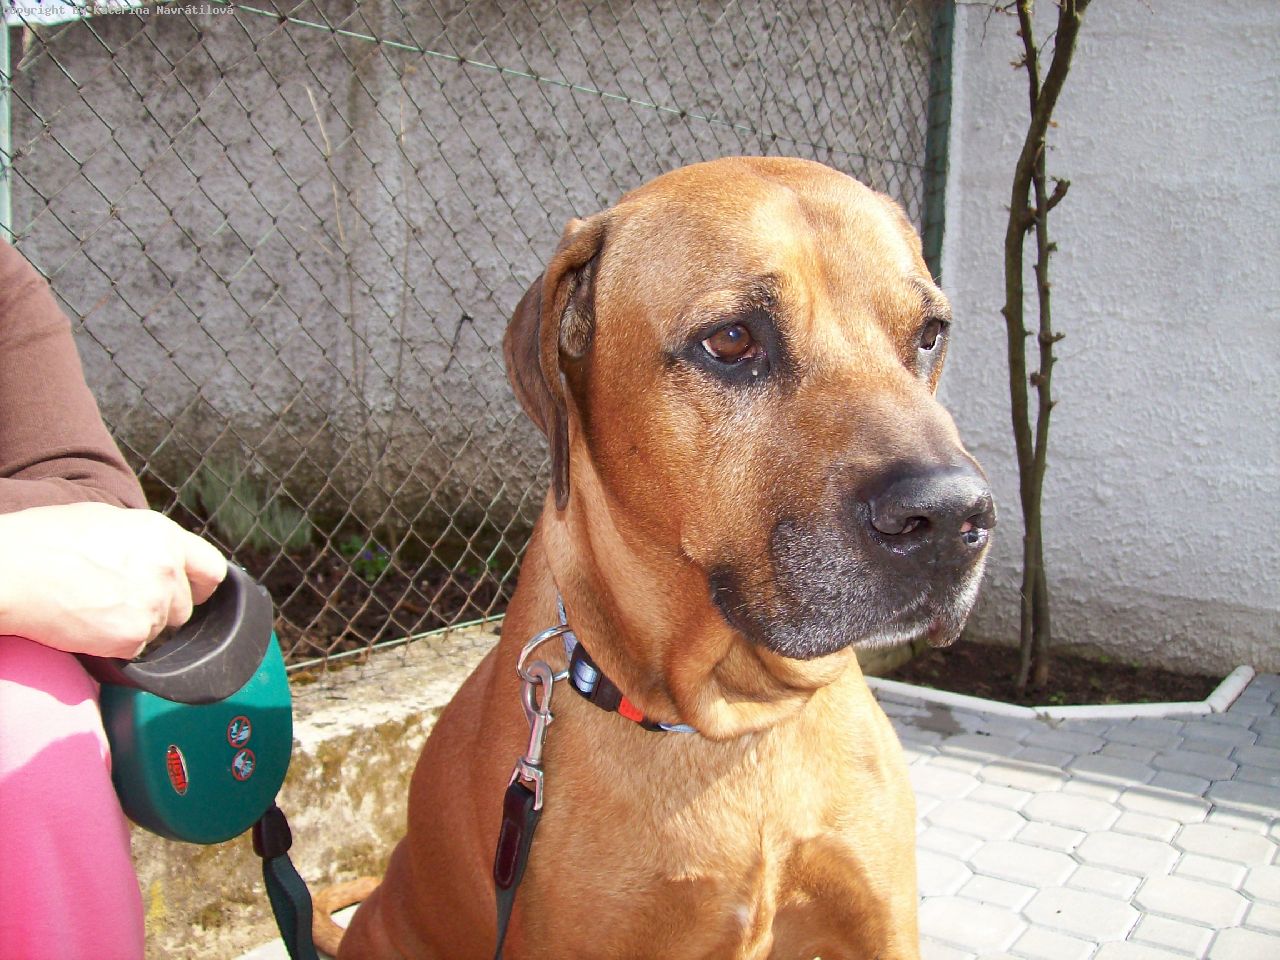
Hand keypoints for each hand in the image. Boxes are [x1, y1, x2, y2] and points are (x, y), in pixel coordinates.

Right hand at [0, 502, 227, 658]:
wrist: (8, 570)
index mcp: (163, 535)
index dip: (199, 585)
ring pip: (159, 630)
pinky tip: (87, 623)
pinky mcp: (132, 635)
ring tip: (95, 607)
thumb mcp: (106, 521)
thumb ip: (147, 541)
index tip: (188, 592)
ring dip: (135, 626)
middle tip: (117, 601)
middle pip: (183, 607)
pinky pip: (134, 650)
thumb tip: (164, 557)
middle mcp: (166, 568)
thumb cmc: (44, 540)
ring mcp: (152, 603)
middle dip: (159, 609)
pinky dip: (114, 644)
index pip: (211, 569)